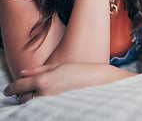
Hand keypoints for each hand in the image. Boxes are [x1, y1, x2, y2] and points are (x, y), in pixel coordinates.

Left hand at [3, 63, 132, 102]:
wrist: (100, 82)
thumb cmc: (81, 70)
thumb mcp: (59, 66)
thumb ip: (39, 69)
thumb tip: (23, 73)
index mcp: (44, 79)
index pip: (18, 87)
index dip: (10, 89)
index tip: (7, 90)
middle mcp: (45, 93)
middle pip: (23, 98)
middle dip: (22, 94)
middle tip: (26, 89)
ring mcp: (51, 102)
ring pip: (32, 104)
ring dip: (31, 99)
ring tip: (39, 93)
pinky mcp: (57, 108)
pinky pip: (42, 107)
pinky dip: (41, 103)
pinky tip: (47, 98)